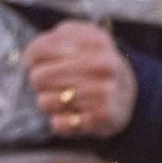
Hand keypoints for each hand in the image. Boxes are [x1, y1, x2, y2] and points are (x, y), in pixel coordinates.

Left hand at [24, 20, 138, 139]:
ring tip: (67, 99)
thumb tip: (31, 55)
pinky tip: (75, 115)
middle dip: (41, 83)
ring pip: (45, 102)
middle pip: (38, 77)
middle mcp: (102, 64)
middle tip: (55, 83)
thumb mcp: (84, 41)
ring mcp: (103, 91)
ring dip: (51, 103)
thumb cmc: (95, 67)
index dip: (31, 58)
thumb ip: (57, 39)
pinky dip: (62, 122)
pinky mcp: (101, 117)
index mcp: (96, 41)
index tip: (37, 62)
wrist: (130, 95)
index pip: (40, 48)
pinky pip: (58, 124)